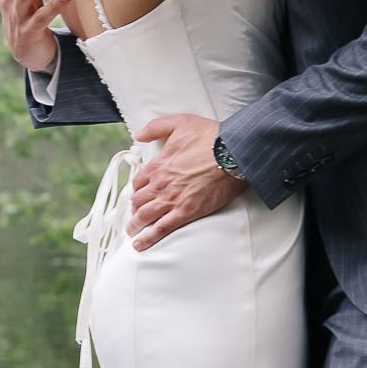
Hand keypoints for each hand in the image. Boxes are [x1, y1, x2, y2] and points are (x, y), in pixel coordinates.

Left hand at [128, 113, 246, 249]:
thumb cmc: (210, 137)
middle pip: (139, 201)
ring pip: (145, 217)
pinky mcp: (186, 212)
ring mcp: (172, 199)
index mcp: (158, 165)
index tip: (138, 195)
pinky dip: (149, 238)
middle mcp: (160, 184)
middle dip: (135, 210)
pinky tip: (140, 245)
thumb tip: (139, 134)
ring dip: (136, 226)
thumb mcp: (179, 123)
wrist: (233, 153)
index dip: (137, 190)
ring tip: (133, 233)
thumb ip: (156, 127)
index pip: (138, 182)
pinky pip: (161, 229)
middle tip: (134, 216)